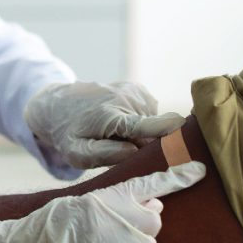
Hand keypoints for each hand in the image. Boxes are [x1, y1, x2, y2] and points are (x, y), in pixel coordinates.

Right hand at [0, 162, 205, 242]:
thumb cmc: (52, 225)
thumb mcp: (84, 202)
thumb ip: (119, 202)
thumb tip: (155, 208)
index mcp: (108, 195)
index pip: (150, 183)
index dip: (179, 177)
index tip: (201, 171)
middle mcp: (116, 216)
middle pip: (155, 223)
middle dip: (143, 229)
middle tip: (118, 233)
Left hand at [25, 81, 186, 168]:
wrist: (58, 104)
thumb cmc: (67, 134)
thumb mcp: (77, 153)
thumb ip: (104, 155)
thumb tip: (134, 152)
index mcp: (109, 116)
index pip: (142, 125)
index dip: (164, 130)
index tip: (184, 131)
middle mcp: (124, 98)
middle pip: (153, 131)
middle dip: (147, 145)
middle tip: (122, 150)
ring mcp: (133, 90)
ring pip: (153, 122)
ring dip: (141, 134)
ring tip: (116, 135)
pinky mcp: (137, 88)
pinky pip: (150, 113)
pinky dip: (141, 122)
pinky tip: (122, 123)